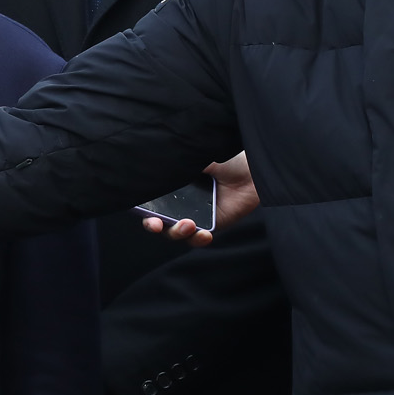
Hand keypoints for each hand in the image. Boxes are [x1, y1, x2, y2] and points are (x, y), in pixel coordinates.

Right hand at [143, 154, 257, 245]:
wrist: (253, 169)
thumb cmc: (225, 158)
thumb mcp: (193, 155)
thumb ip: (172, 162)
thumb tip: (147, 163)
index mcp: (169, 183)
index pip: (147, 198)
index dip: (139, 207)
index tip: (141, 210)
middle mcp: (177, 200)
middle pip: (155, 219)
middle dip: (153, 225)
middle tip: (156, 224)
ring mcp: (192, 214)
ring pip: (173, 232)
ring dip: (176, 232)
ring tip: (188, 225)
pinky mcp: (210, 224)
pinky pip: (197, 238)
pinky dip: (197, 239)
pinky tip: (203, 235)